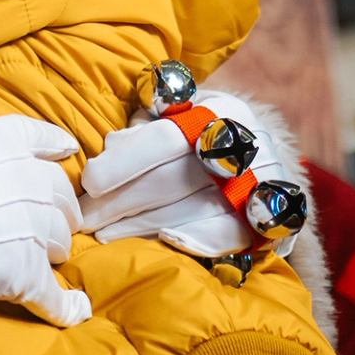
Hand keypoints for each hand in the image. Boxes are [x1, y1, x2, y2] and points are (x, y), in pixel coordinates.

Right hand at [0, 116, 92, 346]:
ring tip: (47, 262)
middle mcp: (24, 177)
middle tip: (47, 225)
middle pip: (58, 194)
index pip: (40, 138)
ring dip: (55, 251)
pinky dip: (67, 305)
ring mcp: (30, 225)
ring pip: (60, 240)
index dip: (56, 147)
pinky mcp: (25, 272)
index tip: (66, 152)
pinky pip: (55, 295)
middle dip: (56, 210)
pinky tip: (75, 309)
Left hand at [80, 89, 299, 258]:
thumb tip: (110, 148)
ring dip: (143, 226)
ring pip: (192, 211)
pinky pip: (228, 235)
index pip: (163, 139)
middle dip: (122, 203)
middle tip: (85, 219)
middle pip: (173, 180)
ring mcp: (261, 184)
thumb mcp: (180, 111)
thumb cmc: (204, 128)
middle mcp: (245, 145)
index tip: (90, 182)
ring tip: (106, 236)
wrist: (266, 150)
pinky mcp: (269, 216)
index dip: (123, 162)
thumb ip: (145, 125)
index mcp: (219, 111)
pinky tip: (160, 243)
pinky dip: (194, 240)